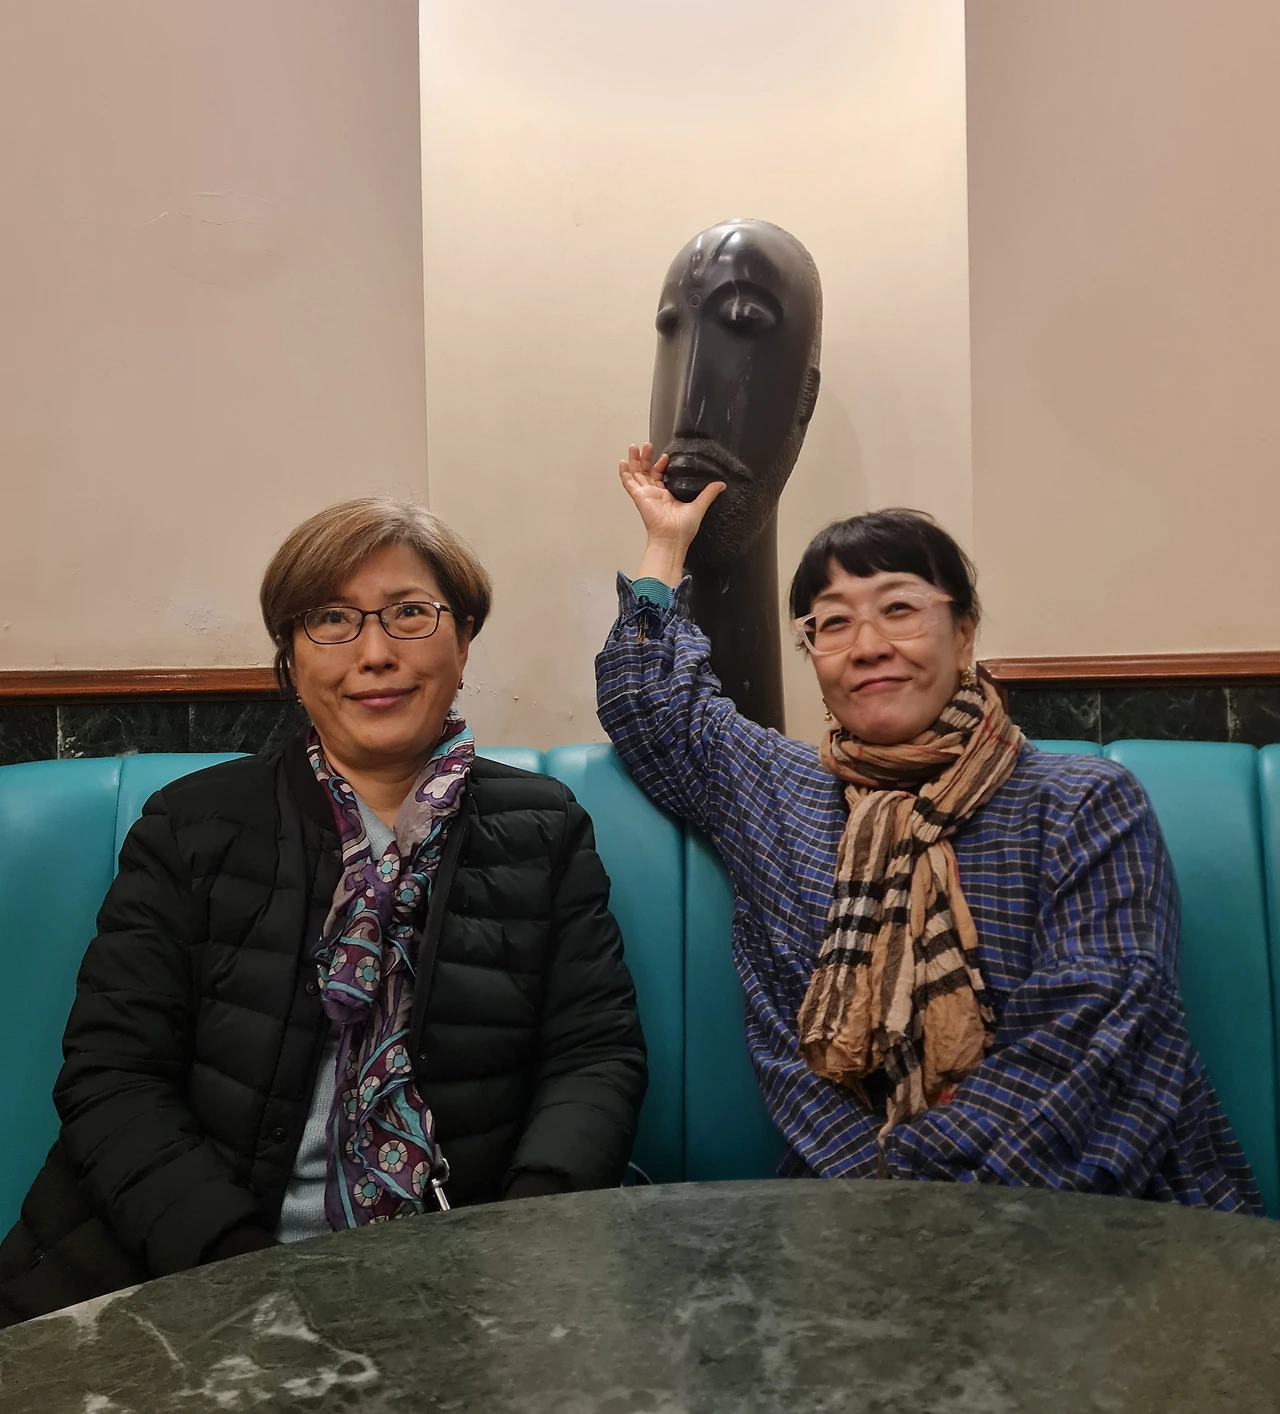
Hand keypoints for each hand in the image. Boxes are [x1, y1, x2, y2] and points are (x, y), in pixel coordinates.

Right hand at [618, 442, 724, 584]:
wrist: (673, 537)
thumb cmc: (683, 529)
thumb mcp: (699, 506)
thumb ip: (708, 494)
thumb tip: (721, 484)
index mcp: (665, 496)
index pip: (659, 475)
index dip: (661, 464)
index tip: (666, 456)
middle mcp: (654, 494)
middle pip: (646, 471)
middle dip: (646, 457)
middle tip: (647, 445)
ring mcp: (645, 494)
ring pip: (636, 474)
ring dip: (635, 460)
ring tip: (634, 447)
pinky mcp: (639, 497)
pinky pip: (629, 483)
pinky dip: (624, 473)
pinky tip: (622, 462)